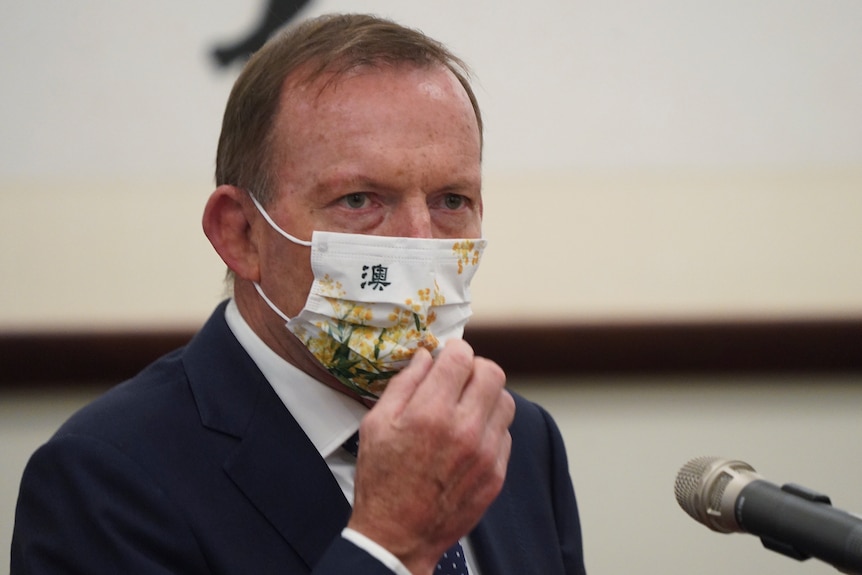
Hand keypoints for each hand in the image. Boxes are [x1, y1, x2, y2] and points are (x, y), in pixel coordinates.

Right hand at [347, 339, 514, 573]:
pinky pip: (505, 433)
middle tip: (459, 377)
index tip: (449, 355)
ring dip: (487, 396)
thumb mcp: (376, 424)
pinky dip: (490, 427)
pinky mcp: (496, 473)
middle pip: (493, 373)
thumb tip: (426, 357)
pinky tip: (469, 436)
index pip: (462, 358)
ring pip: (506, 401)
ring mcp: (485, 453)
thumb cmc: (382, 480)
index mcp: (431, 413)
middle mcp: (464, 430)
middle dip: (475, 368)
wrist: (398, 535)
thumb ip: (404, 384)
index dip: (455, 350)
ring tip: (465, 406)